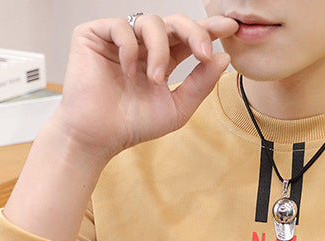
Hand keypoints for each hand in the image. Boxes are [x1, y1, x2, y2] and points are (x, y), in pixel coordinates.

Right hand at [50, 14, 238, 162]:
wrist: (99, 136)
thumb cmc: (133, 125)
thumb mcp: (177, 107)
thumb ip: (200, 83)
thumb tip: (223, 57)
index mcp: (162, 60)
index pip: (188, 38)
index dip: (208, 29)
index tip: (230, 28)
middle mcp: (142, 46)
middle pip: (174, 22)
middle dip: (194, 32)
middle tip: (203, 52)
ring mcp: (119, 39)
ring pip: (151, 21)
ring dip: (160, 49)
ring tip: (156, 78)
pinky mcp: (94, 34)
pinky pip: (122, 26)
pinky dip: (130, 48)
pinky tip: (127, 72)